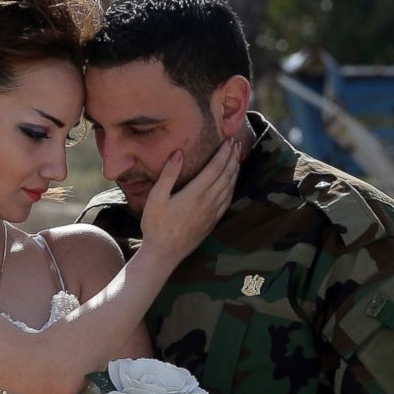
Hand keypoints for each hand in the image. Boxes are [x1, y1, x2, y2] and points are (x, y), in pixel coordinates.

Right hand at [140, 138, 239, 260]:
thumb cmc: (156, 225)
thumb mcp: (156, 197)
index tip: (229, 140)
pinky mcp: (213, 221)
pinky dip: (233, 187)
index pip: (215, 167)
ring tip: (237, 158)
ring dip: (235, 171)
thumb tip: (179, 153)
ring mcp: (212, 212)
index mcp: (195, 193)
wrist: (164, 253)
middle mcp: (208, 201)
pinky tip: (232, 182)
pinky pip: (228, 200)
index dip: (224, 152)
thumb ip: (168, 174)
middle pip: (226, 175)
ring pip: (230, 187)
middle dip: (232, 157)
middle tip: (237, 143)